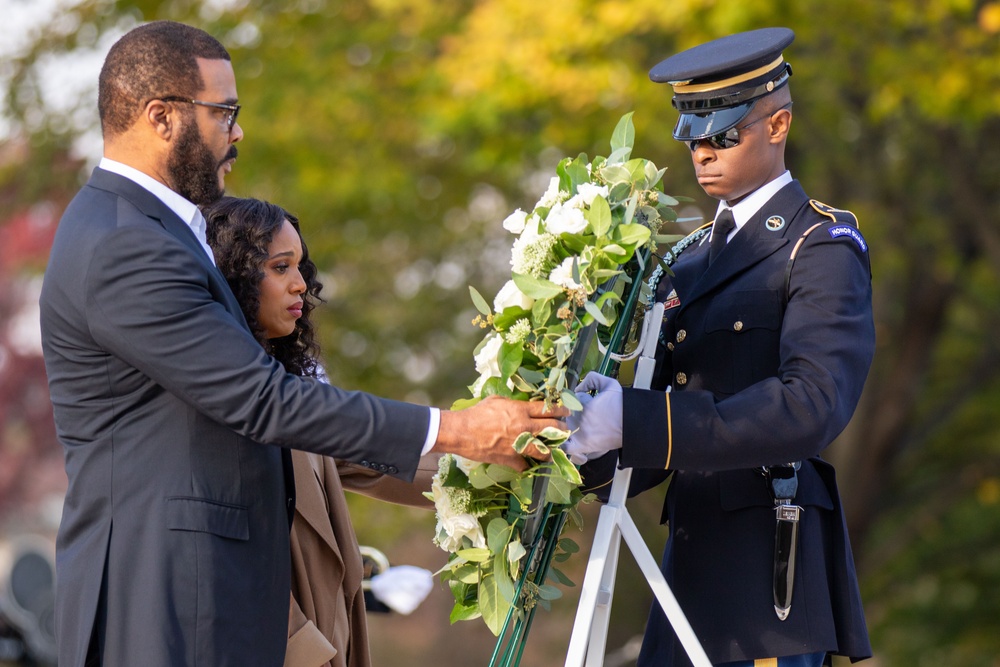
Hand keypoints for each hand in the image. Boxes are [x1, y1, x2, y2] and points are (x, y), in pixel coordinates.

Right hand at [435, 396, 567, 470]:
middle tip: (565, 429)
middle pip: (552, 428)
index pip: (548, 409)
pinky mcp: (511, 459)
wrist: (462, 432)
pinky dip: (526, 464)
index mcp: (521, 411)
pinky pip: (524, 465)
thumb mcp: (496, 400)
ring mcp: (519, 445)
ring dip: (551, 450)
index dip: (560, 410)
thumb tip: (519, 405)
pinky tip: (528, 464)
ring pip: (544, 450)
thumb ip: (512, 403)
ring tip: (553, 450)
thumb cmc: (477, 413)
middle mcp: (524, 428)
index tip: (566, 411)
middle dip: (562, 428)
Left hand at [563, 372, 622, 464]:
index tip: (585, 402)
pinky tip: (569, 441)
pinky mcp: (583, 445)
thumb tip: (578, 387)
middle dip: (572, 413)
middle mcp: (578, 418)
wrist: (633, 425)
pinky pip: (565, 447)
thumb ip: (592, 379)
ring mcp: (579, 433)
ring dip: (565, 427)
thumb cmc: (623, 405)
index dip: (576, 400)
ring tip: (576, 427)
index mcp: (582, 403)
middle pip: (565, 414)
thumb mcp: (610, 384)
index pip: (569, 399)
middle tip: (586, 415)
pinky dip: (564, 446)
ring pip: (562, 428)